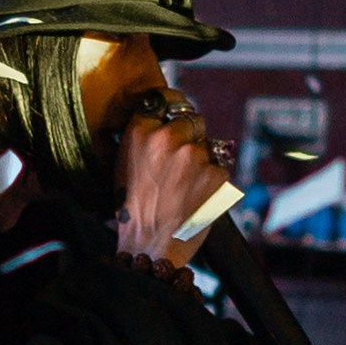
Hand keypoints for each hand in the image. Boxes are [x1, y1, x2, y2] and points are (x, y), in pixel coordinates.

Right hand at [113, 88, 231, 264]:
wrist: (151, 245)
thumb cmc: (134, 209)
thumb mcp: (126, 164)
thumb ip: (145, 138)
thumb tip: (165, 119)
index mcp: (140, 132)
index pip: (165, 99)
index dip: (175, 105)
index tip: (179, 110)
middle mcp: (168, 138)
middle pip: (192, 120)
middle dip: (191, 136)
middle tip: (181, 164)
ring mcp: (195, 156)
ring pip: (208, 146)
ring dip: (202, 162)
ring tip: (185, 188)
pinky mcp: (216, 174)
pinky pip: (220, 167)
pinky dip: (213, 181)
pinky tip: (197, 197)